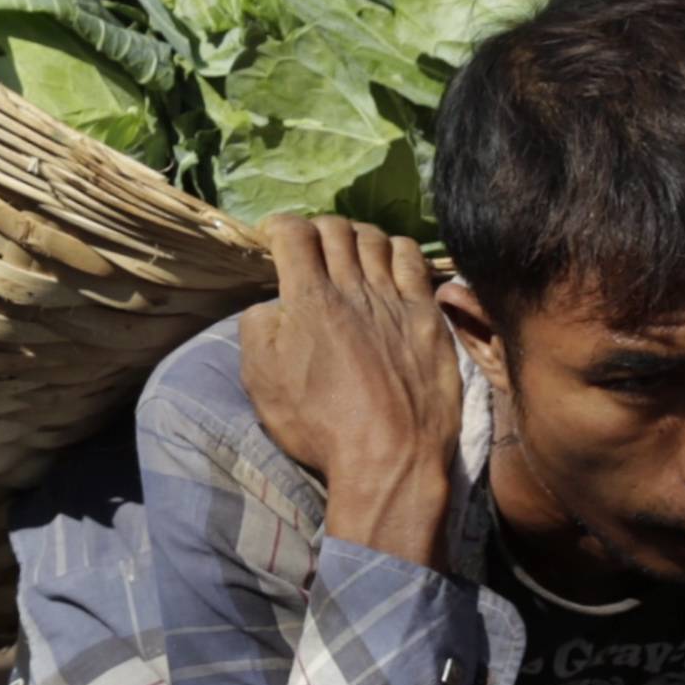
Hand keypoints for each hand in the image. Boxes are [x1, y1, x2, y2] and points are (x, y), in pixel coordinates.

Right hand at [238, 217, 465, 567]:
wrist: (389, 456)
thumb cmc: (318, 425)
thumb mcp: (261, 381)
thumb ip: (257, 330)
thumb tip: (270, 305)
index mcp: (308, 298)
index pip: (293, 233)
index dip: (279, 227)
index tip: (273, 238)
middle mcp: (353, 288)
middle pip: (335, 229)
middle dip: (316, 229)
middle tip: (310, 246)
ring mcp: (395, 300)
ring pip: (376, 239)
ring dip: (357, 236)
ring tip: (350, 251)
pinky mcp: (427, 317)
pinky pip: (414, 262)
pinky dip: (398, 250)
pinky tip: (392, 263)